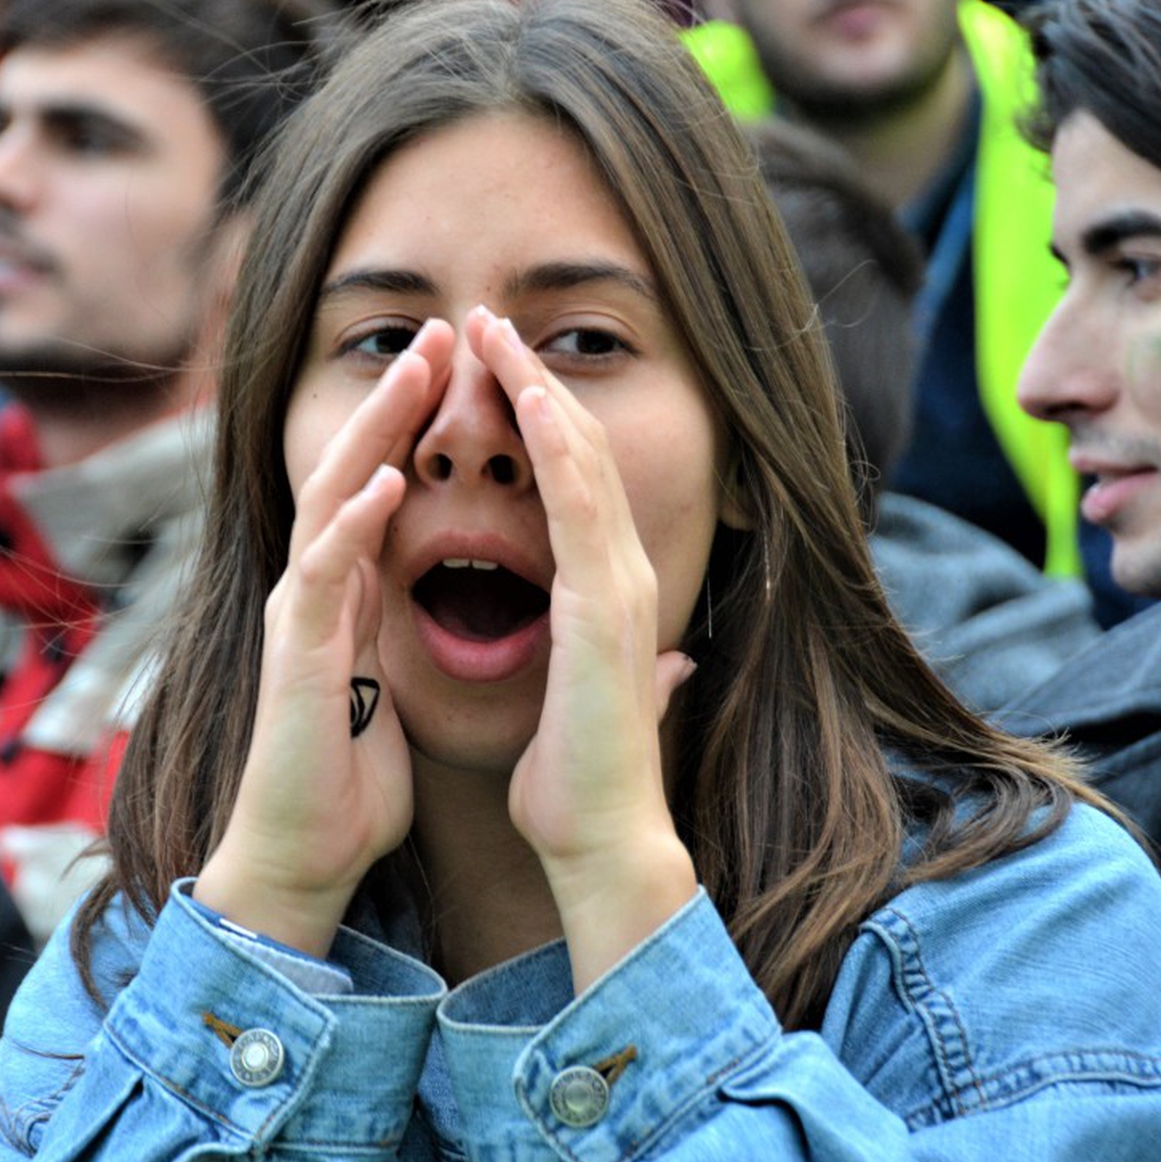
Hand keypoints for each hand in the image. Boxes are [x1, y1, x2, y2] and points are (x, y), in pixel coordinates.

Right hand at [193, 319, 453, 956]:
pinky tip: (388, 480)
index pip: (385, 486)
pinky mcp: (296, 655)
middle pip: (356, 469)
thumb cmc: (352, 781)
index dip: (422, 425)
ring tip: (420, 366)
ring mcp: (301, 615)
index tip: (472, 370)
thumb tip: (468, 616)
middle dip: (398, 397)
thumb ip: (423, 641)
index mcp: (351, 594)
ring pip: (332, 497)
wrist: (309, 855)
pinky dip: (354, 523)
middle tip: (446, 330)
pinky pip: (323, 574)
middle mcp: (319, 590)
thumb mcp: (403, 691)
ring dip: (376, 428)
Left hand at [464, 308, 697, 985]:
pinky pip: (579, 509)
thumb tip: (671, 663)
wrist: (602, 842)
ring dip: (539, 388)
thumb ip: (642, 674)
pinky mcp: (604, 611)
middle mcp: (626, 578)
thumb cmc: (584, 780)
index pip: (578, 484)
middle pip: (580, 452)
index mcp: (613, 595)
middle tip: (489, 319)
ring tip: (495, 329)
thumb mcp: (602, 705)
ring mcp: (623, 589)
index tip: (498, 368)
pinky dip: (557, 447)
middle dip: (534, 380)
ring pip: (583, 462)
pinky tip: (529, 395)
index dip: (543, 418)